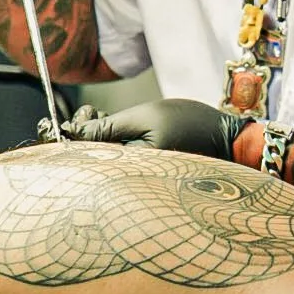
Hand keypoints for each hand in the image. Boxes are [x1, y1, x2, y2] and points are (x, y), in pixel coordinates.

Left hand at [57, 98, 251, 160]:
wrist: (230, 140)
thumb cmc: (192, 126)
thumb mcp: (147, 117)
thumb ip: (108, 128)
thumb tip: (73, 133)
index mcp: (129, 170)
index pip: (86, 157)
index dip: (68, 138)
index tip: (63, 117)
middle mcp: (132, 181)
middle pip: (91, 160)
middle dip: (79, 135)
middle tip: (84, 112)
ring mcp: (140, 178)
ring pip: (103, 157)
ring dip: (93, 135)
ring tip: (93, 114)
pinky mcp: (146, 172)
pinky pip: (118, 159)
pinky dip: (109, 141)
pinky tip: (107, 122)